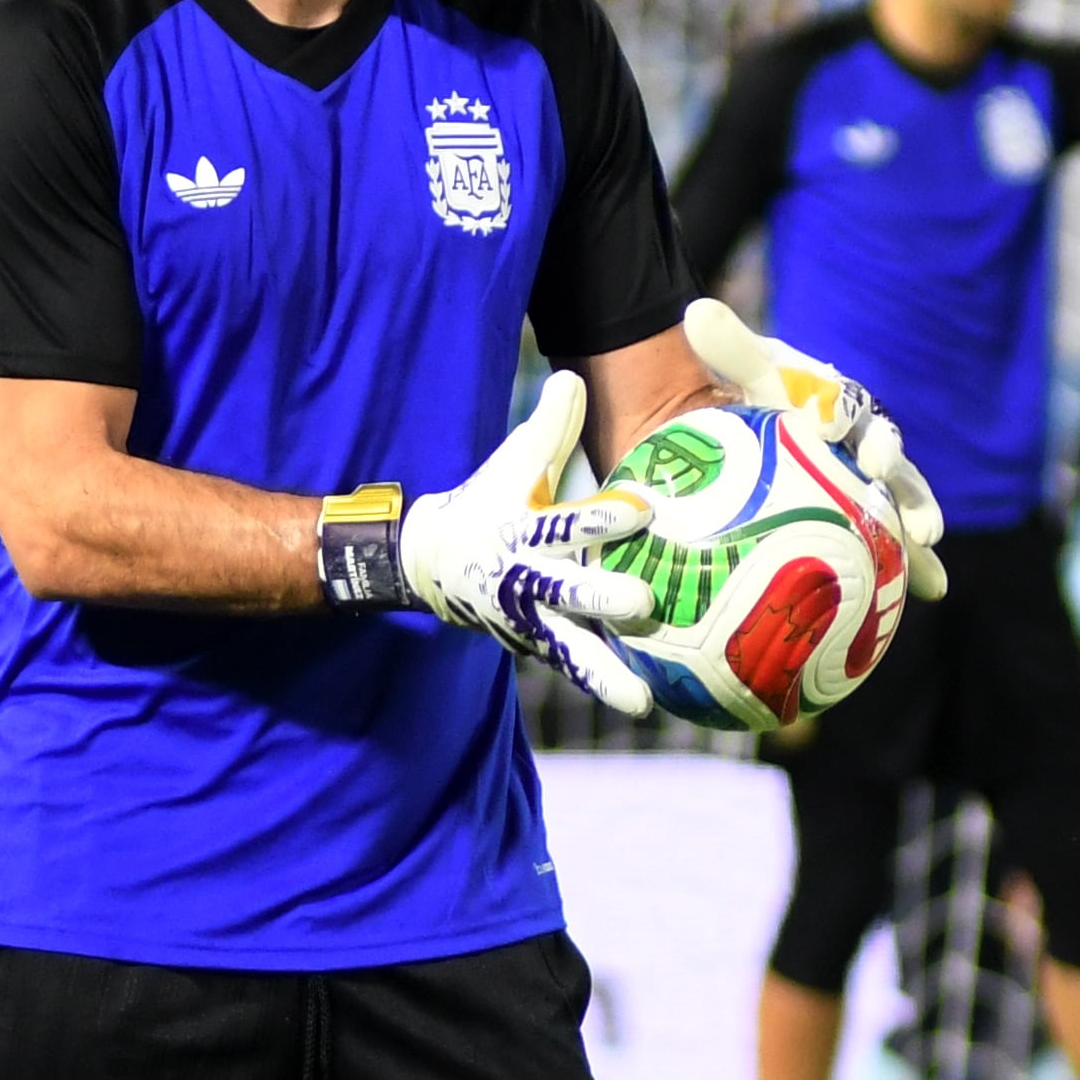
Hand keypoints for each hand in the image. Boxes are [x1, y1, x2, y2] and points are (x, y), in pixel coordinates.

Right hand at [396, 370, 659, 715]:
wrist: (435, 562)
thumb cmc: (489, 500)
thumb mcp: (512, 461)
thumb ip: (548, 426)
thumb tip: (570, 377)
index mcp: (524, 529)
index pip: (568, 521)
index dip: (602, 516)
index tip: (641, 509)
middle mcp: (527, 579)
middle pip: (568, 591)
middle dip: (602, 597)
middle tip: (642, 601)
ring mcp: (531, 618)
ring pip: (570, 648)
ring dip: (604, 675)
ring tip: (642, 702)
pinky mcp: (537, 644)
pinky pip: (573, 667)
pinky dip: (601, 685)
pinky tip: (643, 702)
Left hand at [679, 298, 948, 600]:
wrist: (761, 424)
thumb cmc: (761, 395)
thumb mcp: (747, 371)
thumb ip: (729, 345)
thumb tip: (696, 310)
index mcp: (840, 405)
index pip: (851, 413)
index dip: (854, 427)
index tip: (850, 445)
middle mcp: (864, 441)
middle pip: (889, 460)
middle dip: (902, 483)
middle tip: (907, 508)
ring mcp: (870, 482)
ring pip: (901, 500)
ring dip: (917, 518)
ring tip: (926, 543)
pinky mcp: (871, 517)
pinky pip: (896, 543)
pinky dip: (917, 566)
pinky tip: (935, 591)